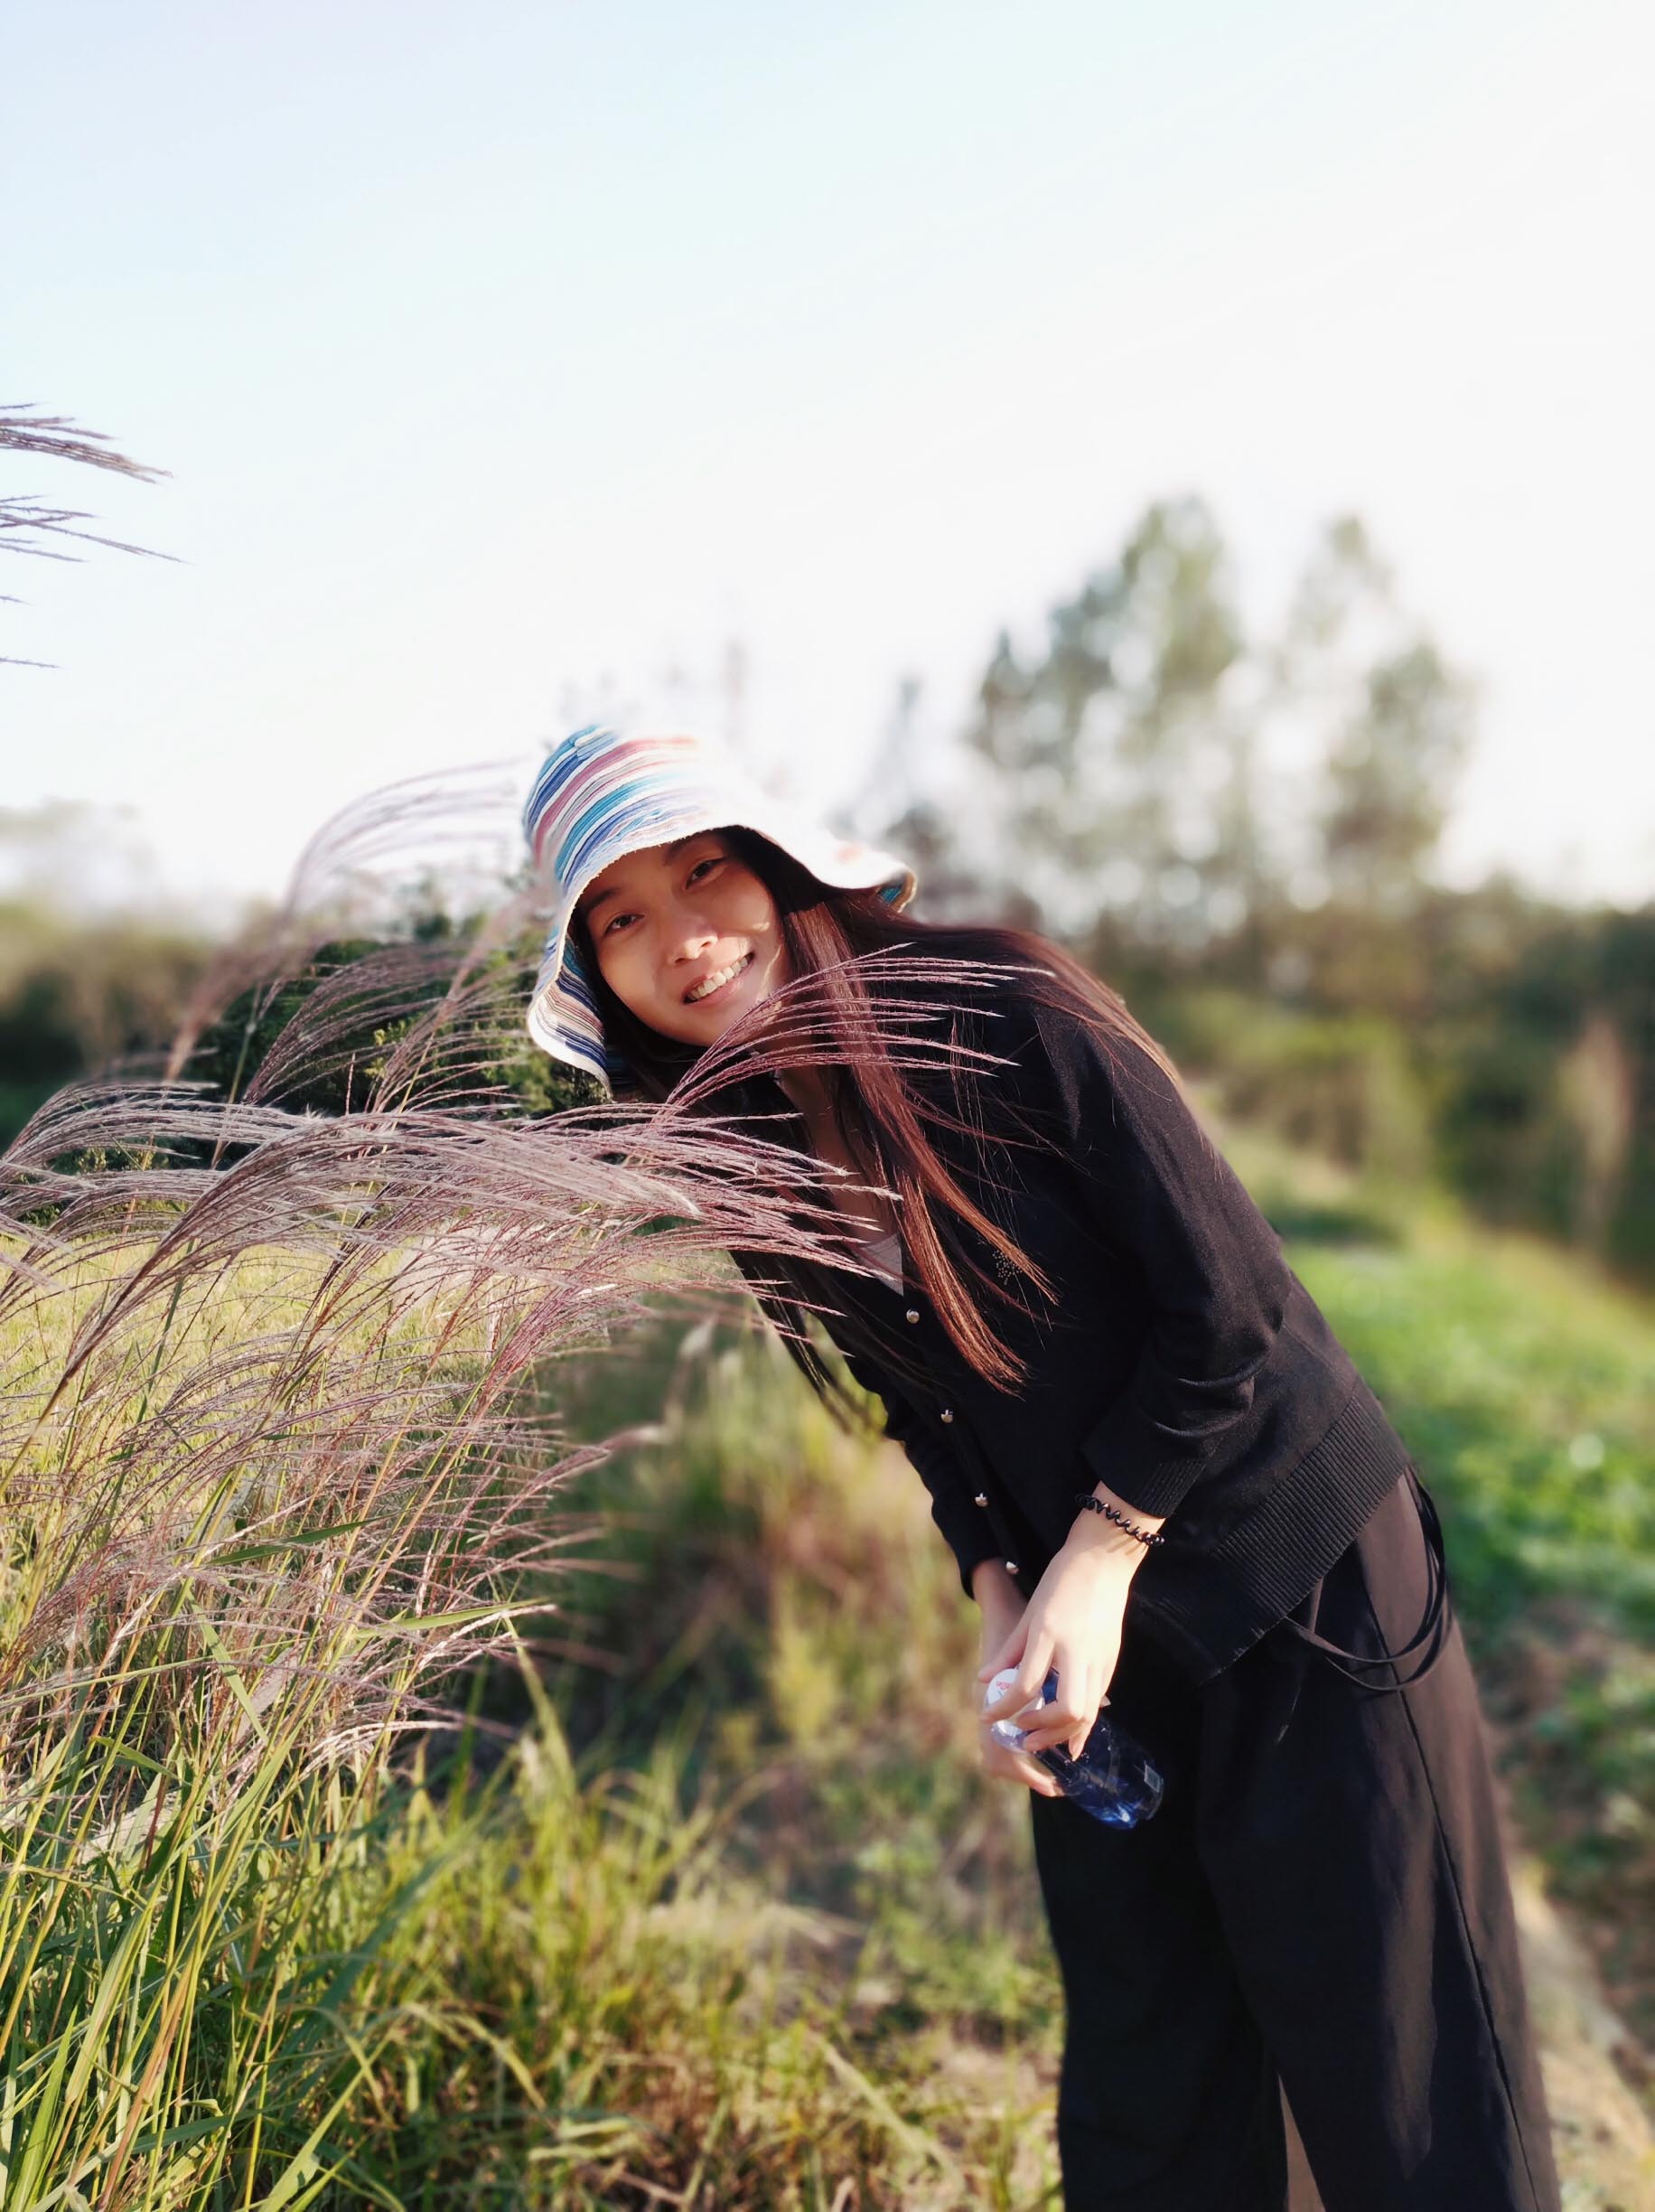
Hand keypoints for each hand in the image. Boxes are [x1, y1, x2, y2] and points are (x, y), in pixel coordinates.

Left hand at [975, 1524, 1141, 1759]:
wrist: (1103, 1559)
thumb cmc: (1061, 1580)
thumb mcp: (1030, 1612)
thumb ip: (1009, 1650)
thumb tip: (984, 1679)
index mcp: (1049, 1634)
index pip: (1025, 1685)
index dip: (1003, 1708)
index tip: (988, 1717)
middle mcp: (1077, 1651)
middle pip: (1066, 1709)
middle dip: (1042, 1730)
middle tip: (1022, 1734)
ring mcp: (1099, 1658)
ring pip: (1087, 1713)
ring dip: (1062, 1734)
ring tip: (1039, 1741)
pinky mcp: (1112, 1661)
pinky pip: (1098, 1704)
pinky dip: (1082, 1725)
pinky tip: (1068, 1738)